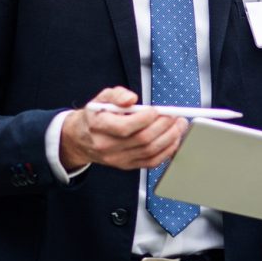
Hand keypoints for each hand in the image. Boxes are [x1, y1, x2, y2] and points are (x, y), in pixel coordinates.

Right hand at [59, 87, 187, 172]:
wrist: (82, 139)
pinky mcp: (127, 165)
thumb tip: (131, 98)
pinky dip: (166, 151)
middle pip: (142, 140)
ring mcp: (117, 158)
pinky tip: (173, 140)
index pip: (125, 127)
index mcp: (98, 126)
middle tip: (176, 117)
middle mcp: (107, 146)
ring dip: (170, 138)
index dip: (146, 118)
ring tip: (179, 126)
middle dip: (164, 127)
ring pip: (150, 152)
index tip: (157, 110)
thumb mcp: (102, 98)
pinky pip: (151, 162)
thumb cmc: (96, 116)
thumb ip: (117, 95)